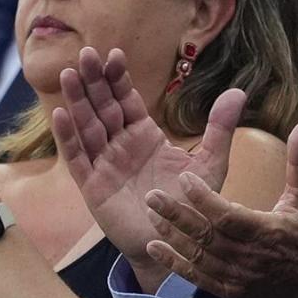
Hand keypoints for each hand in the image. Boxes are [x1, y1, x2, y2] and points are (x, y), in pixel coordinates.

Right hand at [52, 47, 246, 289]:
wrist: (178, 244)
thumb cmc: (192, 204)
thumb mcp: (211, 163)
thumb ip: (219, 128)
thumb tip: (238, 92)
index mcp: (144, 136)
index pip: (128, 101)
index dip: (119, 79)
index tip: (114, 54)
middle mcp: (121, 146)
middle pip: (103, 107)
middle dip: (94, 81)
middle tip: (86, 53)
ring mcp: (105, 164)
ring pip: (87, 127)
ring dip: (77, 101)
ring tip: (68, 73)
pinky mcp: (94, 187)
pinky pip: (79, 158)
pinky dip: (68, 137)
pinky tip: (59, 114)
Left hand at [141, 120, 297, 297]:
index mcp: (265, 231)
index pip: (226, 215)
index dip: (203, 198)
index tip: (184, 177)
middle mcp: (247, 256)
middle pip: (205, 234)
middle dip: (177, 214)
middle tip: (153, 195)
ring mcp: (236, 277)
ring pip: (197, 254)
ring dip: (172, 234)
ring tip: (151, 213)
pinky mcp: (229, 291)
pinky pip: (196, 277)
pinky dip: (173, 264)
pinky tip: (155, 248)